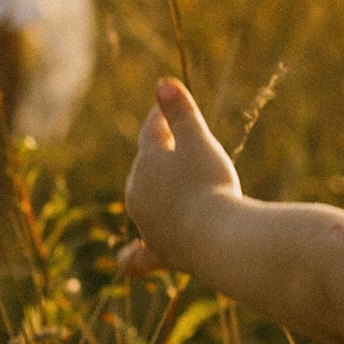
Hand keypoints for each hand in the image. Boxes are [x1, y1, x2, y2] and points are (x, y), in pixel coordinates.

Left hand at [121, 76, 239, 277]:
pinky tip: (126, 260)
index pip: (150, 132)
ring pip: (146, 203)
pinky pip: (140, 256)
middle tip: (180, 141)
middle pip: (147, 167)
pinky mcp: (160, 252)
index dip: (161, 116)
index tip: (169, 104)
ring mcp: (147, 225)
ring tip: (174, 189)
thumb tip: (162, 83)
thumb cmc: (210, 184)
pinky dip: (133, 255)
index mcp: (146, 163)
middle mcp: (138, 194)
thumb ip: (180, 113)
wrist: (217, 238)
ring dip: (158, 193)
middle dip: (161, 154)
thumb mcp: (198, 142)